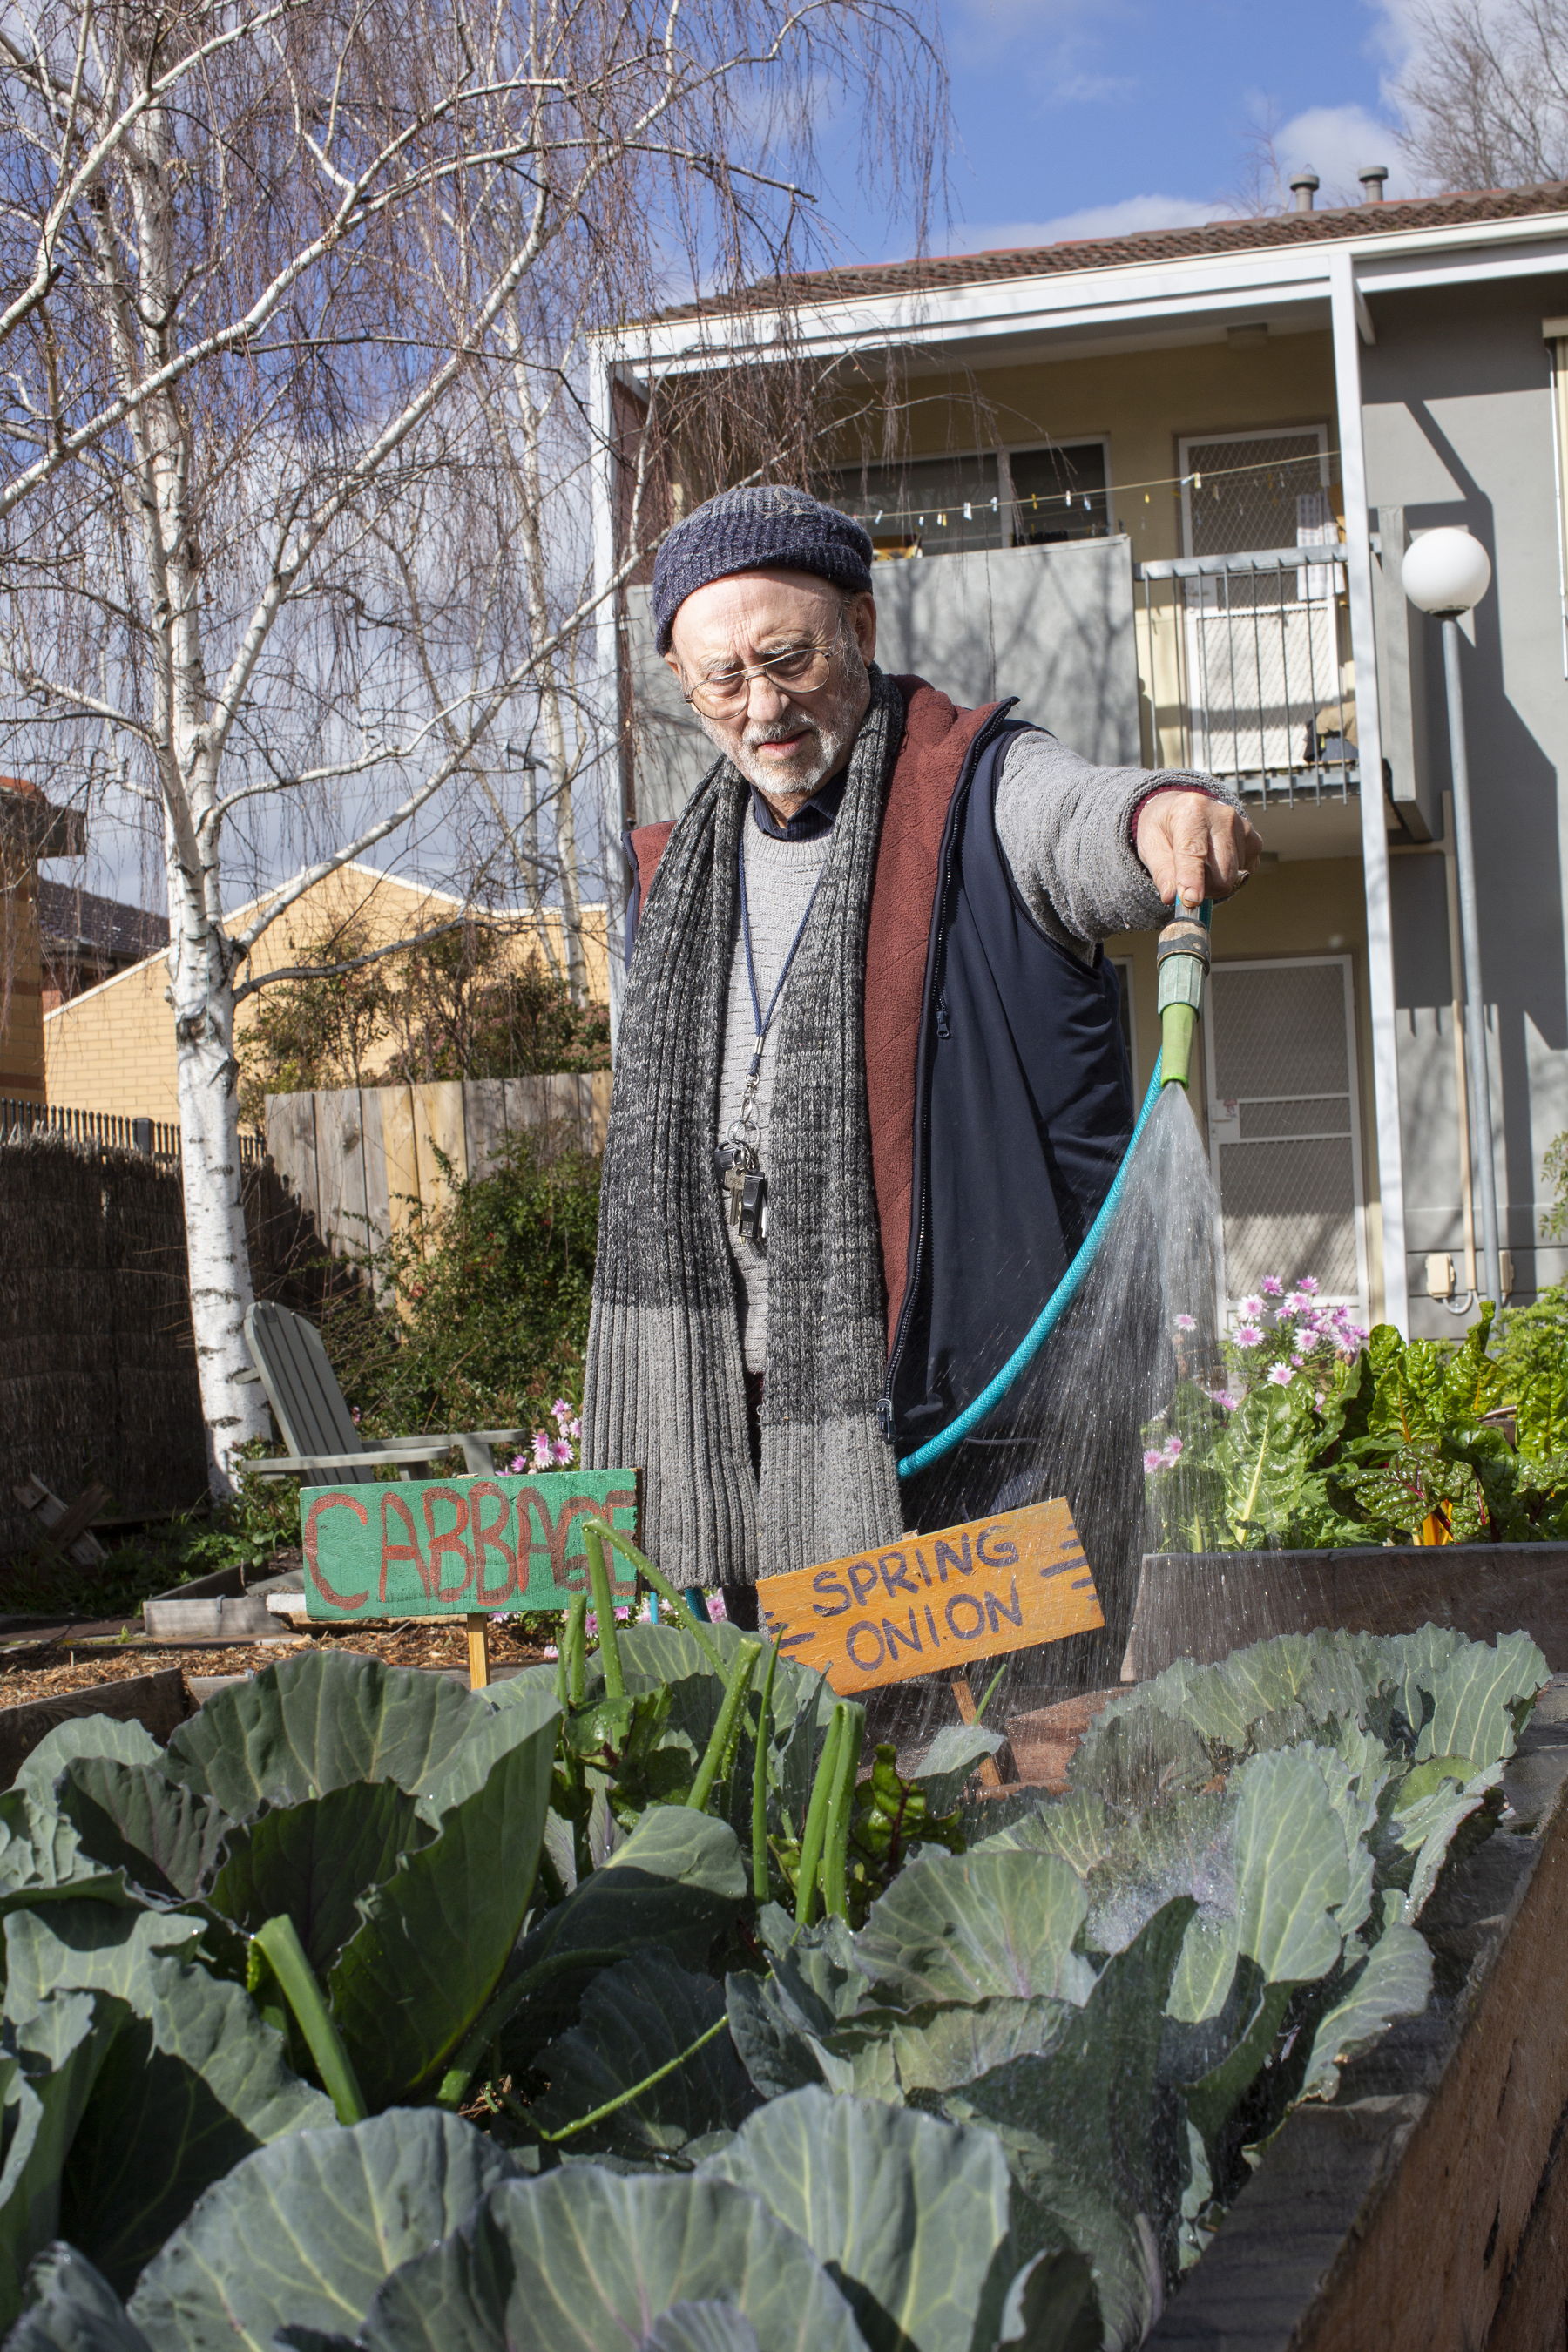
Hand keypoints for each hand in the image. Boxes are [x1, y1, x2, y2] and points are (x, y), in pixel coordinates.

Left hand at [1135, 790, 1261, 908]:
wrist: (1183, 807)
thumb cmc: (1164, 827)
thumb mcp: (1150, 844)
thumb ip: (1161, 872)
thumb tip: (1172, 898)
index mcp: (1192, 812)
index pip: (1194, 853)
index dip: (1193, 880)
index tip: (1191, 901)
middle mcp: (1222, 816)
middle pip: (1222, 872)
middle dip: (1204, 889)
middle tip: (1188, 885)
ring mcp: (1242, 827)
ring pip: (1234, 877)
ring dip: (1215, 882)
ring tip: (1200, 867)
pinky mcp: (1254, 839)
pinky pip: (1245, 872)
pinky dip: (1229, 875)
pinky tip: (1215, 862)